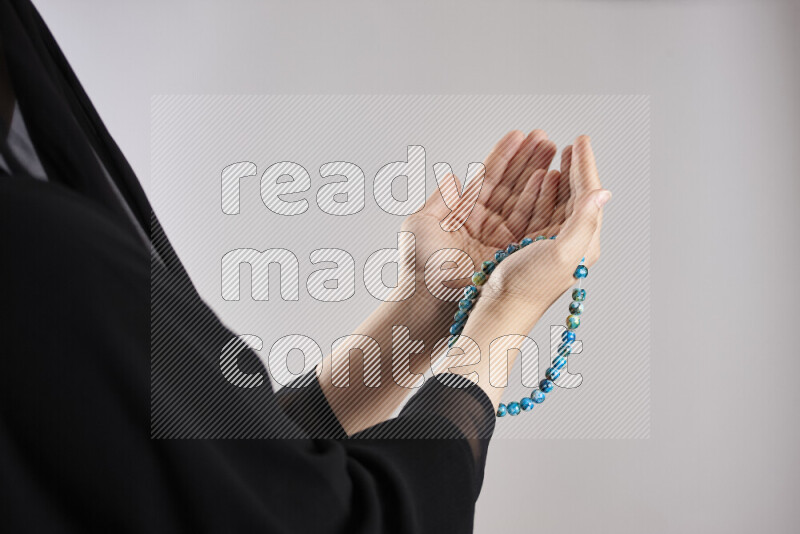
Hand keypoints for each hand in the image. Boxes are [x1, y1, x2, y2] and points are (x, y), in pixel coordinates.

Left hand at [401, 130, 557, 288]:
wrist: (428, 298)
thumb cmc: (418, 266)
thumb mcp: (421, 224)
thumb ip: (441, 199)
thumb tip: (453, 177)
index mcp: (465, 215)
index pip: (489, 179)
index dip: (504, 156)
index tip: (519, 134)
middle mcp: (486, 225)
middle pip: (512, 185)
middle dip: (529, 160)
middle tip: (545, 137)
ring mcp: (502, 238)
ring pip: (525, 199)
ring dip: (539, 172)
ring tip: (552, 149)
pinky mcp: (513, 251)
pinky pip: (531, 220)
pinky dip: (541, 198)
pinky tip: (550, 175)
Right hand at [481, 135, 610, 315]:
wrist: (501, 311)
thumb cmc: (527, 286)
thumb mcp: (562, 252)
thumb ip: (584, 221)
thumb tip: (603, 192)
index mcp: (583, 242)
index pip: (588, 194)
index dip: (585, 165)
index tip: (580, 140)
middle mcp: (570, 242)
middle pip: (576, 195)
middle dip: (574, 167)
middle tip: (572, 144)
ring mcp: (551, 245)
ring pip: (558, 200)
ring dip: (558, 175)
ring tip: (556, 156)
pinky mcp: (532, 248)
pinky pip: (541, 210)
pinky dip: (541, 191)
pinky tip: (538, 181)